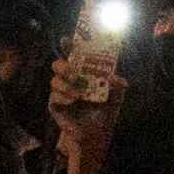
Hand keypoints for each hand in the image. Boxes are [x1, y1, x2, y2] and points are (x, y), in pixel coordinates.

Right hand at [47, 55, 120, 173]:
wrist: (96, 134)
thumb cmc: (104, 110)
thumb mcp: (116, 96)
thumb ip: (119, 86)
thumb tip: (114, 78)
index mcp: (82, 72)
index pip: (73, 54)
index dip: (68, 45)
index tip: (67, 40)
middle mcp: (69, 79)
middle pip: (57, 65)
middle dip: (63, 65)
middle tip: (73, 71)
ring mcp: (61, 92)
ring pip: (54, 80)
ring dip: (65, 85)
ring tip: (78, 94)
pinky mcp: (55, 106)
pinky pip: (54, 97)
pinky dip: (63, 98)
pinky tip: (73, 101)